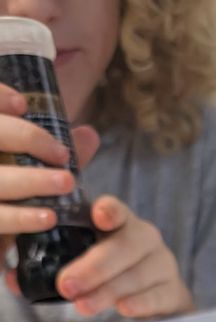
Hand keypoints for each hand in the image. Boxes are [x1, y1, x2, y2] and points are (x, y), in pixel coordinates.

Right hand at [0, 84, 99, 247]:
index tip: (22, 104)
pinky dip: (22, 218)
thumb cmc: (19, 199)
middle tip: (62, 153)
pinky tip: (49, 217)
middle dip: (25, 138)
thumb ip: (54, 154)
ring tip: (67, 182)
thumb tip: (89, 134)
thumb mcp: (34, 172)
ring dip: (31, 180)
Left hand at [56, 197, 193, 319]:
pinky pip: (157, 296)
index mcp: (120, 223)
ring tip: (83, 306)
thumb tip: (18, 278)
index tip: (98, 216)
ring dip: (108, 291)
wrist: (158, 296)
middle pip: (124, 247)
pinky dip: (139, 303)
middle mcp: (145, 238)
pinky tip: (123, 310)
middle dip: (93, 267)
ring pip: (137, 274)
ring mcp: (163, 264)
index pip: (116, 210)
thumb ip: (58, 263)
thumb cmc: (115, 273)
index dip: (109, 210)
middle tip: (67, 286)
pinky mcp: (174, 291)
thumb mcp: (89, 259)